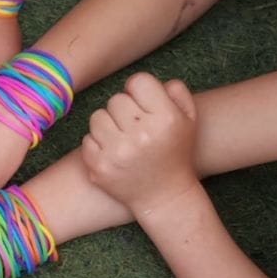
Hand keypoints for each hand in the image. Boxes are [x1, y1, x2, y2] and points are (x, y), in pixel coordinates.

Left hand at [80, 73, 199, 217]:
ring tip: (122, 137)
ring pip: (97, 117)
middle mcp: (141, 135)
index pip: (137, 81)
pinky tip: (113, 152)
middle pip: (115, 99)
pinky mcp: (99, 167)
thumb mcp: (188, 119)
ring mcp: (117, 152)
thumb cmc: (175, 152)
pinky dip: (97, 144)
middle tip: (133, 124)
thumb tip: (150, 81)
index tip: (142, 103)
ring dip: (107, 124)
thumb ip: (176, 91)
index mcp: (165, 118)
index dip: (138, 90)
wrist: (164, 196)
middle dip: (123, 109)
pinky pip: (87, 139)